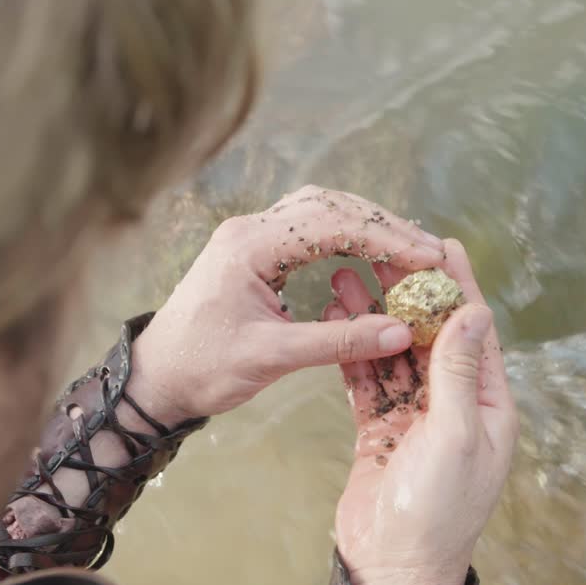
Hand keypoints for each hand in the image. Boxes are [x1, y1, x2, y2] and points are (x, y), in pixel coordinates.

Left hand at [128, 185, 445, 420]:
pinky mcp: (253, 251)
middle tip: (430, 253)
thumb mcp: (271, 358)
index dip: (386, 239)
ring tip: (411, 252)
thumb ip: (338, 341)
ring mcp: (250, 236)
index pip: (332, 224)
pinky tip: (372, 256)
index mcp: (249, 246)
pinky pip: (308, 228)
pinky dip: (345, 237)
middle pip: (330, 206)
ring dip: (367, 227)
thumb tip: (401, 332)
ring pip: (321, 211)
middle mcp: (249, 229)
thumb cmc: (202, 368)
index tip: (427, 259)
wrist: (155, 378)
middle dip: (384, 227)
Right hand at [325, 240, 516, 584]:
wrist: (392, 566)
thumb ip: (460, 373)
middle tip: (382, 249)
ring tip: (344, 275)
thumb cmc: (436, 511)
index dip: (460, 286)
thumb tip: (473, 311)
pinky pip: (369, 380)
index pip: (475, 331)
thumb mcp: (456, 436)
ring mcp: (417, 416)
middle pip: (431, 335)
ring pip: (395, 353)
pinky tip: (338, 322)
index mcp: (489, 405)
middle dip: (407, 293)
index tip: (444, 244)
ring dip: (373, 317)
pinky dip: (354, 351)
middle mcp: (456, 405)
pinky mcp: (382, 429)